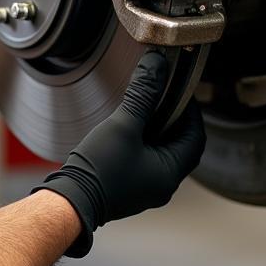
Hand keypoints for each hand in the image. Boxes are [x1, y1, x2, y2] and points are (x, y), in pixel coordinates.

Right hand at [34, 51, 205, 256]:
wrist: (70, 200)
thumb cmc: (99, 169)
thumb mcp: (123, 126)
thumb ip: (143, 94)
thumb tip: (157, 64)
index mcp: (170, 174)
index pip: (195, 137)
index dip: (191, 111)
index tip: (179, 88)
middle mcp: (163, 184)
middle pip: (179, 144)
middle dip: (173, 117)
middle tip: (162, 93)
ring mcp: (145, 187)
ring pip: (161, 151)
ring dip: (156, 127)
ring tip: (143, 105)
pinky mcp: (129, 186)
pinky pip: (145, 158)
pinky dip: (143, 139)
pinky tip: (127, 126)